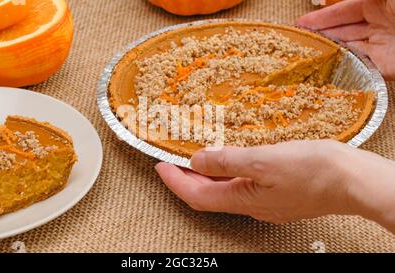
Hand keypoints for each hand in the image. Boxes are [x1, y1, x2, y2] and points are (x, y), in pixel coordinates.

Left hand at [156, 140, 394, 232]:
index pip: (196, 195)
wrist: (354, 181)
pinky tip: (231, 160)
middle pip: (207, 196)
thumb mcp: (263, 160)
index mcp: (244, 199)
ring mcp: (266, 201)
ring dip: (206, 176)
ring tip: (195, 157)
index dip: (174, 181)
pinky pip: (242, 186)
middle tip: (171, 160)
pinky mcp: (278, 193)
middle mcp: (251, 205)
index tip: (159, 165)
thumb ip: (226, 161)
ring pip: (224, 191)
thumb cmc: (314, 171)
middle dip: (185, 179)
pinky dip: (227, 173)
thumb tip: (196, 160)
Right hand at [297, 0, 394, 79]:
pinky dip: (345, 73)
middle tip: (300, 43)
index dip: (320, 18)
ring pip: (348, 53)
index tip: (300, 24)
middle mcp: (378, 26)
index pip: (341, 12)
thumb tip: (327, 1)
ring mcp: (382, 47)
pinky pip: (361, 71)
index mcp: (376, 5)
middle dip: (321, 38)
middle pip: (342, 34)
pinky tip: (328, 72)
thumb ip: (350, 1)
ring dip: (329, 56)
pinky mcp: (386, 67)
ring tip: (308, 58)